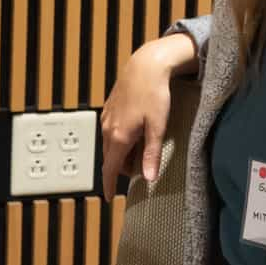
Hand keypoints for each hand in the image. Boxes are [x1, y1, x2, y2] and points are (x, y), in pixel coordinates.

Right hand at [100, 34, 195, 198]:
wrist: (145, 66)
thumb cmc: (154, 93)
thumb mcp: (158, 127)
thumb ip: (151, 154)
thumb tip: (149, 178)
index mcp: (119, 137)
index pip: (110, 169)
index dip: (109, 185)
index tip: (109, 198)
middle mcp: (108, 129)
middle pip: (111, 159)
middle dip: (123, 169)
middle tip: (141, 171)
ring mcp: (107, 118)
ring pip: (111, 145)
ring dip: (122, 153)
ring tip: (142, 150)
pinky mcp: (109, 109)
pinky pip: (111, 132)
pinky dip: (120, 140)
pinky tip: (136, 133)